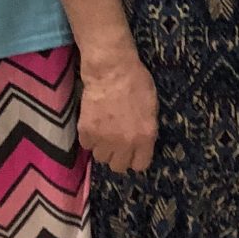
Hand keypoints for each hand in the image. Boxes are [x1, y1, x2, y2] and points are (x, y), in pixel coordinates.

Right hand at [79, 51, 157, 172]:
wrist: (111, 70)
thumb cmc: (136, 82)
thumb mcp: (152, 108)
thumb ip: (146, 130)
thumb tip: (141, 142)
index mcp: (145, 137)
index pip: (140, 165)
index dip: (135, 158)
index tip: (132, 152)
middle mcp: (125, 143)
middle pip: (118, 167)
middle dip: (118, 156)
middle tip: (116, 143)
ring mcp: (104, 139)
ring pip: (101, 158)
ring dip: (102, 148)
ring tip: (104, 133)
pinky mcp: (86, 132)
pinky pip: (86, 146)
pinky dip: (89, 138)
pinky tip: (94, 125)